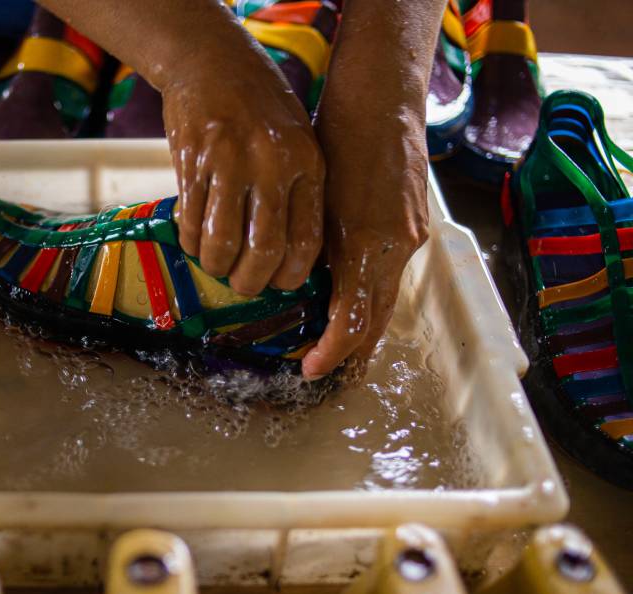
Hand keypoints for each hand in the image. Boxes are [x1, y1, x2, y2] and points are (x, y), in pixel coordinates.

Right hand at [162, 55, 324, 295]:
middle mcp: (272, 165)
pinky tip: (195, 238)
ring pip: (222, 243)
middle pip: (264, 252)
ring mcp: (230, 162)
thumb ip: (298, 192)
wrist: (210, 59)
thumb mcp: (298, 142)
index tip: (277, 281)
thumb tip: (290, 256)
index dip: (289, 276)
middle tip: (241, 283)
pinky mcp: (193, 162)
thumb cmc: (259, 106)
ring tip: (215, 263)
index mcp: (307, 163)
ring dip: (216, 266)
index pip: (306, 242)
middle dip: (249, 282)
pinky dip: (191, 242)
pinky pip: (191, 222)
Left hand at [302, 105, 428, 379]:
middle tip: (323, 371)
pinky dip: (371, 297)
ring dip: (362, 328)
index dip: (331, 352)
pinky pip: (392, 275)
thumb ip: (313, 247)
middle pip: (378, 322)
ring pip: (386, 300)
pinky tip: (352, 302)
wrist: (381, 100)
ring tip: (336, 349)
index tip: (310, 370)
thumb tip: (299, 287)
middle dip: (351, 353)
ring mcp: (411, 237)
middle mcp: (397, 248)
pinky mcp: (416, 226)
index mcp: (366, 244)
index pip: (353, 321)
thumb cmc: (338, 140)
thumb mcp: (316, 199)